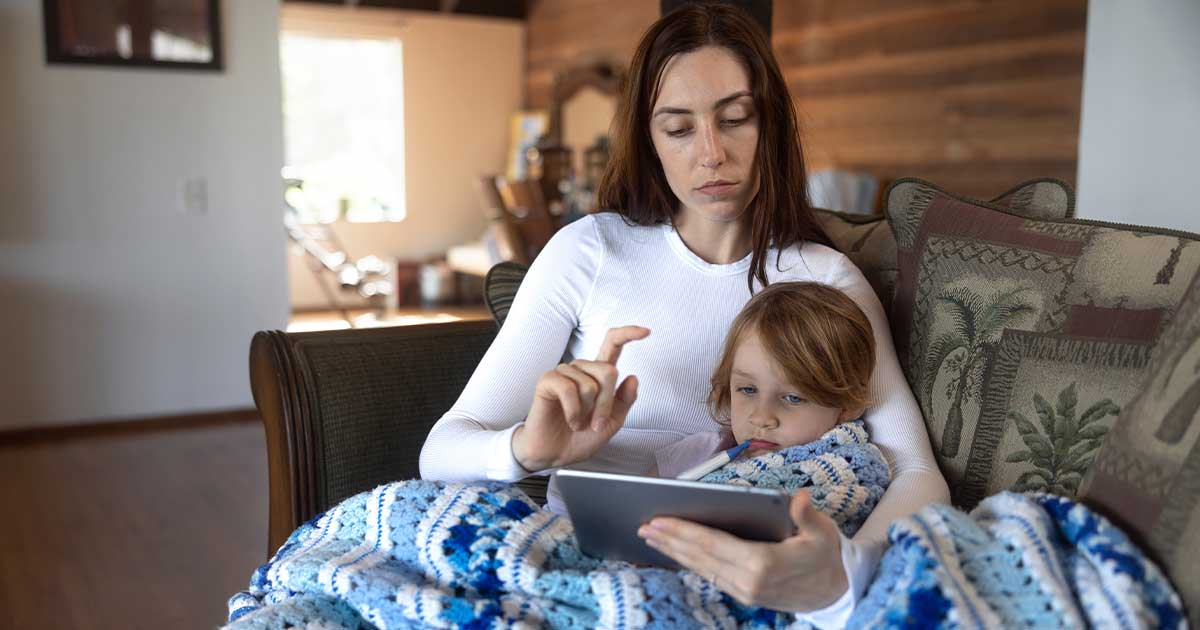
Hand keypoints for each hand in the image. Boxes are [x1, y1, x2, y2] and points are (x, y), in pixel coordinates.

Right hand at [511, 326, 649, 470]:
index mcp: (598, 375)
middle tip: (595, 423)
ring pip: (589, 384)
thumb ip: (624, 401)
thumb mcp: (612, 423)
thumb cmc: (581, 437)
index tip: (647, 332)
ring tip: (578, 422)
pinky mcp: (547, 380)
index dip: (628, 334)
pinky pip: (568, 389)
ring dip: (587, 411)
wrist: (556, 454)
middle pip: (608, 371)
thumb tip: (633, 377)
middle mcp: (581, 369)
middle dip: (606, 403)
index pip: (613, 345)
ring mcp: (563, 373)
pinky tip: (570, 420)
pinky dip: (573, 411)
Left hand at [636, 490, 848, 611]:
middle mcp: (749, 581)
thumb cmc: (827, 556)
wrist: (836, 593)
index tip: (660, 521)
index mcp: (764, 563)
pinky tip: (674, 552)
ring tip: (650, 537)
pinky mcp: (743, 595)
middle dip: (670, 541)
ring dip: (674, 553)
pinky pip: (710, 576)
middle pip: (701, 557)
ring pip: (701, 568)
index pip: (715, 544)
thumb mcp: (823, 533)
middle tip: (643, 525)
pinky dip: (689, 563)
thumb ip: (806, 516)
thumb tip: (799, 498)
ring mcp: (744, 591)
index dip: (684, 532)